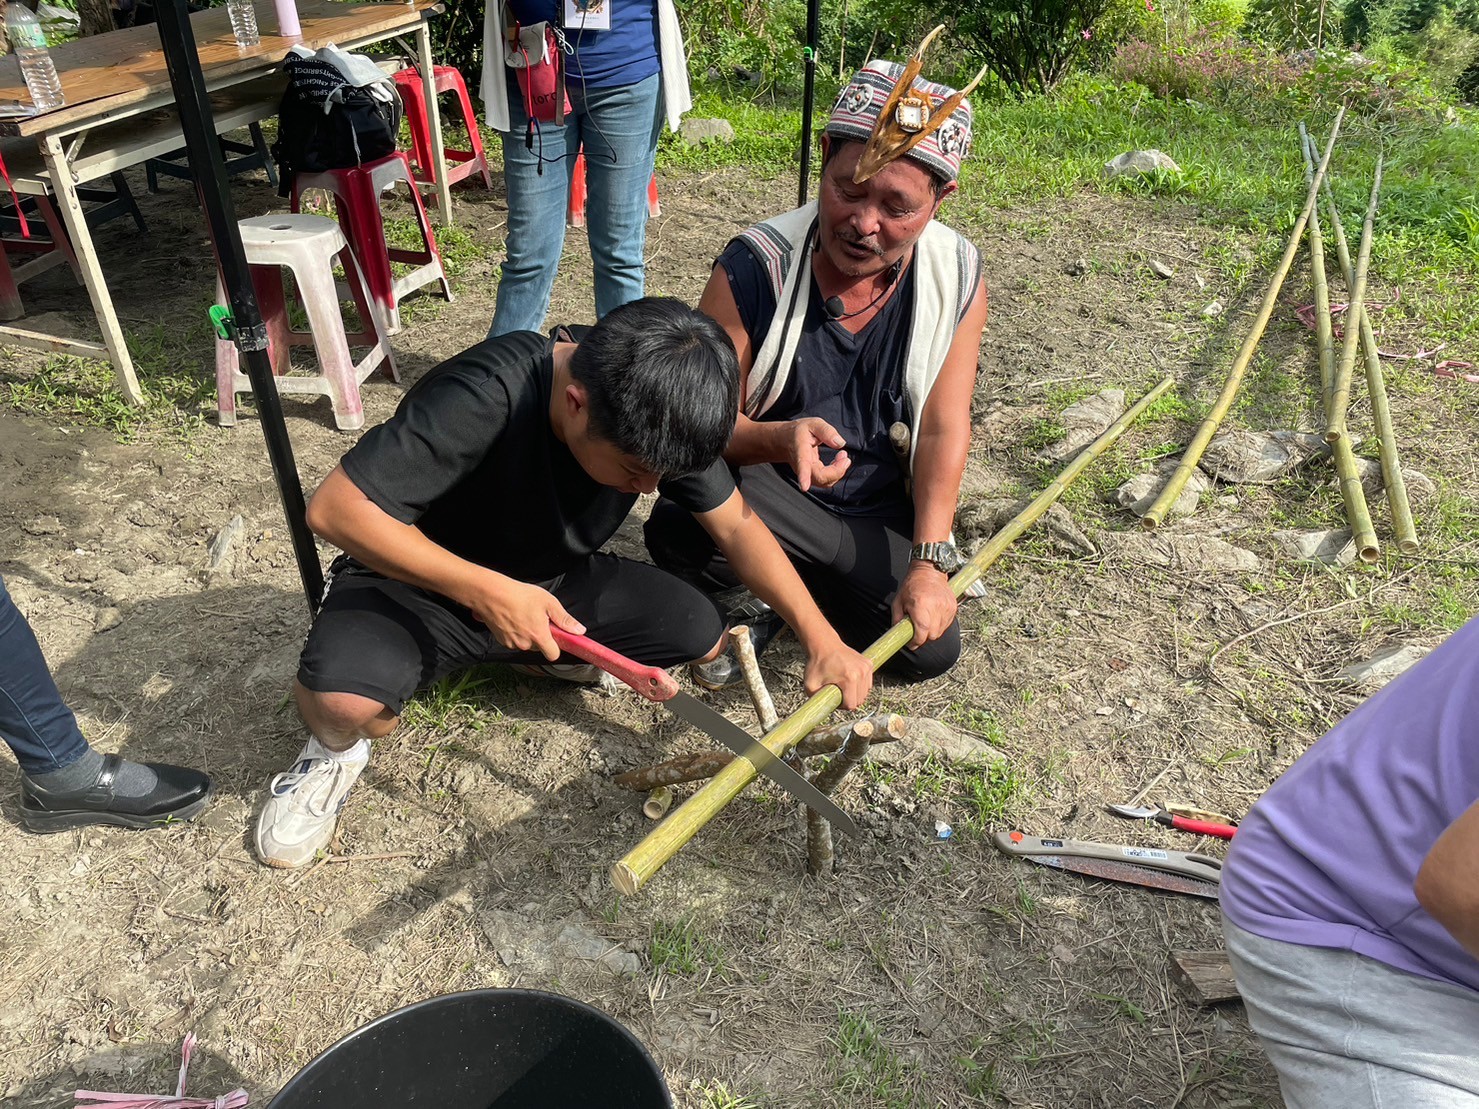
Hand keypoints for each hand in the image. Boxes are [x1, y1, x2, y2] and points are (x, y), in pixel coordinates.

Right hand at [465, 575, 585, 660]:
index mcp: (539, 636)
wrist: (490, 594)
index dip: (556, 647)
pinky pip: (514, 641)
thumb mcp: (548, 602)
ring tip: (523, 616)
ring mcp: (512, 644)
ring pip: (526, 644)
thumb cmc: (519, 595)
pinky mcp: (501, 641)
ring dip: (528, 635)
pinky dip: (516, 633)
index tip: (556, 636)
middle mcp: (525, 644)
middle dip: (541, 637)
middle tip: (538, 619)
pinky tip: (513, 618)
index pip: (553, 655)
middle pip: (539, 648)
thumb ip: (564, 619)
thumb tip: (580, 631)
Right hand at [785, 418, 850, 491]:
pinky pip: (826, 480)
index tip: (804, 487)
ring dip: (838, 472)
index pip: (802, 465)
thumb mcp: (813, 424)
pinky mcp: (813, 477)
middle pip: (819, 478)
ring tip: (842, 456)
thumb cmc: (800, 432)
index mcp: (800, 451)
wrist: (785, 441)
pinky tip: (838, 461)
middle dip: (836, 471)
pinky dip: (836, 472)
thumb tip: (840, 444)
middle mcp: (802, 466)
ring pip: (824, 482)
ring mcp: (807, 474)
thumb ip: (827, 431)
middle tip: (844, 456)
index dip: (803, 476)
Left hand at [803, 637, 873, 710]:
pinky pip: (867, 683)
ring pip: (865, 693)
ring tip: (843, 686)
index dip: (841, 706)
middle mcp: (861, 673)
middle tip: (837, 692)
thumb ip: (815, 701)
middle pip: (860, 700)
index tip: (834, 698)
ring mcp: (866, 667)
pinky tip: (849, 679)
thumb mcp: (810, 685)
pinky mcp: (869, 664)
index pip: (851, 705)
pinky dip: (860, 685)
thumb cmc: (816, 663)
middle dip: (849, 700)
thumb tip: (819, 714)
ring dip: (855, 693)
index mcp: (849, 679)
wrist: (824, 644)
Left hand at [891, 564, 957, 648]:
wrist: (930, 571)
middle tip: (916, 633)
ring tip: (924, 622)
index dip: (916, 641)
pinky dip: (939, 625)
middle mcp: (936, 606)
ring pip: (940, 631)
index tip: (911, 643)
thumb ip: (897, 620)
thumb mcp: (898, 601)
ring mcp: (947, 607)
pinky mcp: (953, 607)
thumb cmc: (912, 584)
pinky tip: (932, 617)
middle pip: (932, 635)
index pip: (922, 631)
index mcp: (921, 604)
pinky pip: (946, 624)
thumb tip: (898, 635)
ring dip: (931, 632)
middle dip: (923, 638)